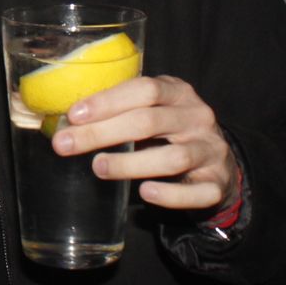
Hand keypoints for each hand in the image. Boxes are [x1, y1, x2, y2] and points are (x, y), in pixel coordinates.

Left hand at [49, 76, 239, 211]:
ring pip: (173, 157)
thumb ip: (120, 111)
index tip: (73, 115)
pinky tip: (146, 193)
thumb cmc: (171, 132)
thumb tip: (67, 122)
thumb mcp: (153, 111)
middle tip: (66, 145)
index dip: (107, 101)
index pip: (144, 89)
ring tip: (98, 167)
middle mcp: (198, 117)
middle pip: (150, 122)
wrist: (218, 163)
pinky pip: (197, 192)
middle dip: (103, 133)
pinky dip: (171, 195)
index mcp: (179, 93)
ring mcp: (211, 150)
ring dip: (131, 164)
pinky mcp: (217, 183)